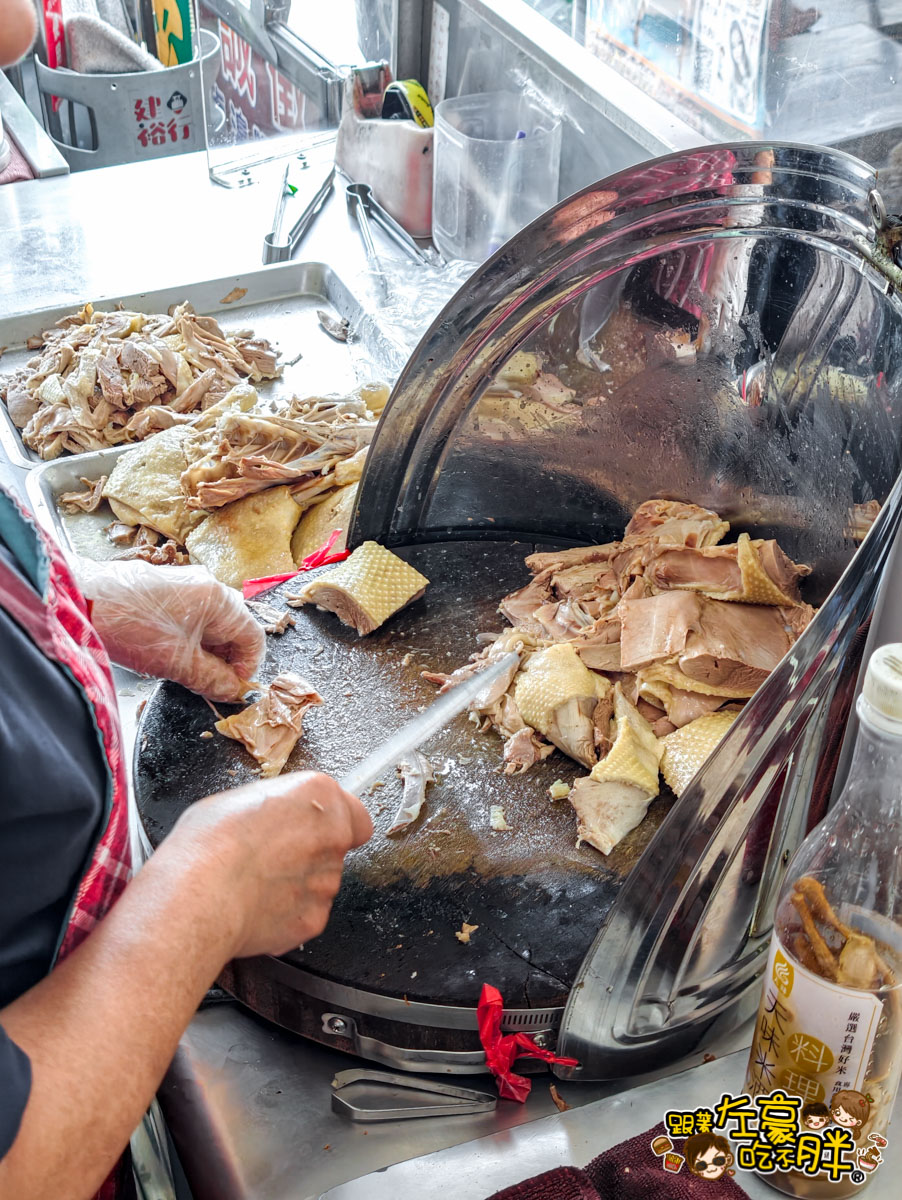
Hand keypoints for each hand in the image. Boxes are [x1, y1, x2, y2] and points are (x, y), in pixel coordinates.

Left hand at [75, 559, 264, 700]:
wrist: (82, 602)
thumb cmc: (131, 627)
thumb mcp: (178, 663)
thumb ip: (212, 679)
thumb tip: (233, 691)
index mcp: (219, 600)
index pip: (253, 638)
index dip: (247, 668)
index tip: (232, 689)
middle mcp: (208, 587)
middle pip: (233, 631)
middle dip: (225, 662)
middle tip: (208, 685)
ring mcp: (186, 586)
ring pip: (210, 626)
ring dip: (205, 653)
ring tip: (185, 673)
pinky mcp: (165, 590)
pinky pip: (190, 618)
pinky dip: (188, 640)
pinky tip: (169, 655)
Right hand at [161, 771, 372, 956]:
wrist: (198, 898)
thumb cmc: (208, 844)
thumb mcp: (236, 799)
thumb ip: (274, 807)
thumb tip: (272, 817)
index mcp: (318, 796)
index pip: (354, 813)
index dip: (332, 822)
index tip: (312, 827)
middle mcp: (332, 837)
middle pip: (334, 848)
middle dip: (310, 853)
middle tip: (272, 856)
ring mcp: (326, 882)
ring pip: (320, 883)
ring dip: (297, 884)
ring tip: (255, 884)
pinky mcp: (314, 920)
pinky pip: (305, 914)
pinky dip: (286, 914)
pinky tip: (256, 908)